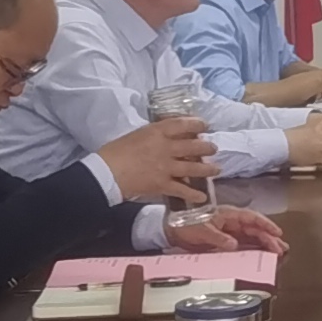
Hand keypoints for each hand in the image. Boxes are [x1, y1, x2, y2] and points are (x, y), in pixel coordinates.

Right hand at [100, 115, 217, 204]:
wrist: (106, 172)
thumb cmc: (115, 151)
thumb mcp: (136, 135)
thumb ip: (153, 135)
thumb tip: (165, 137)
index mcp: (156, 132)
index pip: (182, 124)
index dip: (196, 123)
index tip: (204, 125)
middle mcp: (165, 147)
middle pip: (193, 145)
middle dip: (206, 147)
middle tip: (213, 148)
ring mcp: (166, 167)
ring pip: (193, 167)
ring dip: (207, 169)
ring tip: (216, 169)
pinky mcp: (163, 184)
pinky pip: (183, 189)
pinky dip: (194, 194)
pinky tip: (203, 196)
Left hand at [169, 205, 289, 254]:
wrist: (171, 229)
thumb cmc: (186, 224)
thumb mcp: (202, 230)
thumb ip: (218, 238)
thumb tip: (234, 245)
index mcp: (228, 215)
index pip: (252, 218)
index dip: (266, 225)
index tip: (277, 233)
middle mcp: (232, 222)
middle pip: (255, 229)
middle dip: (269, 238)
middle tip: (281, 249)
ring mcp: (229, 231)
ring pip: (252, 237)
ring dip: (264, 244)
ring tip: (277, 252)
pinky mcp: (225, 240)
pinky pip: (243, 244)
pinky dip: (253, 249)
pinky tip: (261, 254)